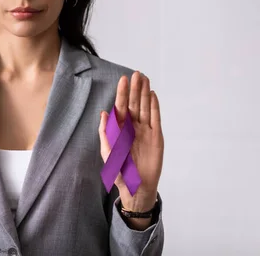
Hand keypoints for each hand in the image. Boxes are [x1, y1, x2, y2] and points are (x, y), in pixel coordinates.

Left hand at [98, 71, 163, 211]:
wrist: (137, 186)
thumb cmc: (119, 171)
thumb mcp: (108, 151)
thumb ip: (105, 132)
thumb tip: (103, 113)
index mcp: (119, 128)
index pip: (121, 106)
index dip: (122, 93)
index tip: (123, 79)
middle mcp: (132, 126)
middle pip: (134, 103)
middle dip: (135, 89)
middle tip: (137, 73)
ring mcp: (145, 130)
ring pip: (145, 107)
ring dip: (145, 93)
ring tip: (145, 79)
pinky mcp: (156, 136)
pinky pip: (155, 118)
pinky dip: (154, 106)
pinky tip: (153, 95)